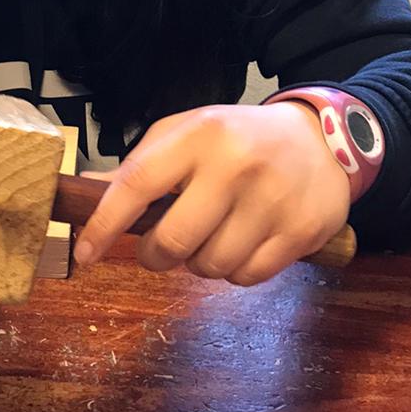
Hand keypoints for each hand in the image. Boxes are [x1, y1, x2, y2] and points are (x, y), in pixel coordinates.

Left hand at [73, 102, 351, 285]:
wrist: (323, 139)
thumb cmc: (239, 140)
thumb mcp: (188, 134)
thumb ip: (141, 165)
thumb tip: (87, 193)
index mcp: (200, 135)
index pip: (138, 184)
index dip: (105, 224)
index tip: (86, 253)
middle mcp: (236, 165)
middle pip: (172, 241)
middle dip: (155, 256)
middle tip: (160, 248)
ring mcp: (272, 200)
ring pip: (209, 266)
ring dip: (200, 263)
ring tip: (213, 236)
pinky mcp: (301, 230)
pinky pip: (246, 277)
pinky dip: (236, 271)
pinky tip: (244, 244)